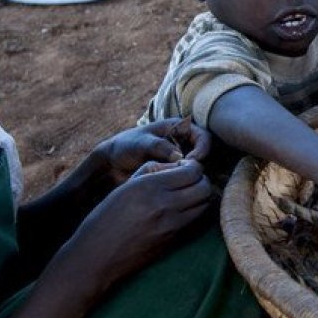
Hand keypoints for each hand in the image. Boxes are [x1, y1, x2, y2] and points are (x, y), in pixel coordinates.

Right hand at [60, 159, 213, 288]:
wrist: (95, 258)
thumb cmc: (103, 220)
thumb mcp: (124, 188)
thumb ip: (151, 172)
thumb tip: (176, 166)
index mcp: (149, 187)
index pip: (193, 171)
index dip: (193, 166)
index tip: (185, 167)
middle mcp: (164, 205)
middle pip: (204, 188)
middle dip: (200, 181)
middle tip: (188, 181)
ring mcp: (171, 226)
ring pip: (204, 205)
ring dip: (199, 197)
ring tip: (186, 196)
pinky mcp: (173, 241)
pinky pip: (194, 222)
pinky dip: (193, 213)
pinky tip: (180, 211)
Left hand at [93, 118, 210, 184]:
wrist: (112, 164)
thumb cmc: (126, 146)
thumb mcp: (141, 143)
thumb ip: (159, 146)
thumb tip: (180, 156)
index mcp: (179, 128)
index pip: (204, 137)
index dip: (202, 150)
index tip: (191, 162)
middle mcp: (184, 143)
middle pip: (205, 154)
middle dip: (199, 166)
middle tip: (187, 176)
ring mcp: (181, 159)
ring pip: (198, 168)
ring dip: (192, 176)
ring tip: (180, 184)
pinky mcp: (175, 173)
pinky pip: (187, 178)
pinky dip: (185, 183)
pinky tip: (175, 189)